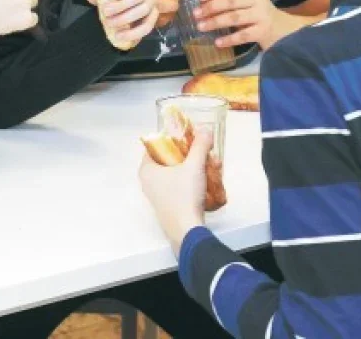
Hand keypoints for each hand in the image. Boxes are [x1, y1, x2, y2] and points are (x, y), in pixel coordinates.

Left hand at [86, 0, 158, 44]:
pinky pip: (148, 25)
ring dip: (126, 18)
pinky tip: (121, 35)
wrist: (120, 5)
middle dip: (122, 5)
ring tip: (110, 23)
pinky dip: (135, 32)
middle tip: (106, 12)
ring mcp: (151, 0)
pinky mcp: (153, 16)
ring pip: (145, 9)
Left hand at [139, 127, 211, 254]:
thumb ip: (200, 145)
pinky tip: (208, 181)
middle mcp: (148, 182)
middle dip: (190, 155)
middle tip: (205, 153)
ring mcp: (158, 195)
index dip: (171, 139)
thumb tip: (205, 129)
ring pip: (177, 173)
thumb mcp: (194, 166)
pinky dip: (193, 181)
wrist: (187, 230)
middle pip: (169, 159)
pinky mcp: (168, 206)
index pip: (155, 146)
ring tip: (213, 166)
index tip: (187, 138)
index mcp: (147, 170)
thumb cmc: (184, 196)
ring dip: (195, 168)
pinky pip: (179, 186)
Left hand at [194, 0, 280, 48]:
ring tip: (201, 27)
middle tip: (196, 14)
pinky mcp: (263, 32)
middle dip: (212, 7)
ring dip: (216, 22)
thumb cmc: (259, 15)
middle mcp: (257, 1)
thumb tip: (202, 4)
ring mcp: (261, 16)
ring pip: (236, 17)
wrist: (283, 30)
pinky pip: (243, 35)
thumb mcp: (248, 2)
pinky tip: (218, 42)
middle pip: (232, 1)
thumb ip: (231, 1)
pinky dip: (229, 39)